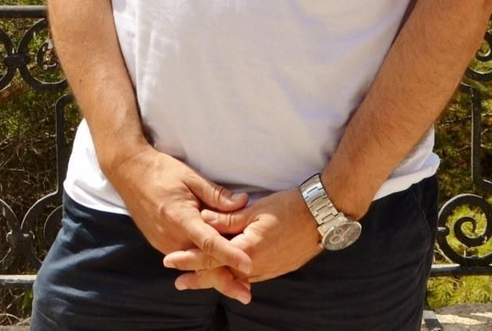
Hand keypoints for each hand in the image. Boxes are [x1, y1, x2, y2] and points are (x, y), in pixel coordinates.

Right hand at [104, 145, 254, 301]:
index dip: (229, 254)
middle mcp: (171, 236)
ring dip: (214, 275)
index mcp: (181, 217)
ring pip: (192, 265)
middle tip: (246, 295)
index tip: (248, 265)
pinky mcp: (160, 244)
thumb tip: (243, 202)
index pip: (209, 242)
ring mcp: (163, 243)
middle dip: (224, 280)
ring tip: (237, 287)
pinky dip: (200, 267)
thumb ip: (216, 195)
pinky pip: (184, 260)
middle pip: (201, 264)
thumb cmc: (162, 172)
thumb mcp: (192, 177)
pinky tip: (215, 271)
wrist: (130, 174)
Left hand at [162, 188, 323, 291]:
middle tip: (179, 283)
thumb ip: (227, 220)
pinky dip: (234, 277)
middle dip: (198, 278)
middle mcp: (256, 267)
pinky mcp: (277, 269)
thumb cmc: (288, 207)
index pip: (210, 257)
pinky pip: (250, 276)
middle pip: (221, 275)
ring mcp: (268, 270)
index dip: (189, 259)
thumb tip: (203, 221)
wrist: (321, 216)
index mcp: (247, 251)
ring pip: (235, 278)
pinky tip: (228, 276)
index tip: (170, 261)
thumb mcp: (254, 210)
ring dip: (216, 278)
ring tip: (197, 280)